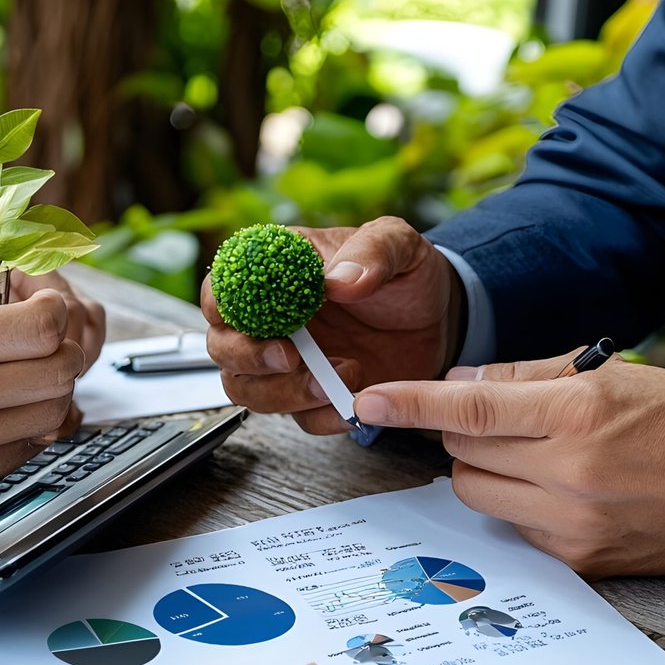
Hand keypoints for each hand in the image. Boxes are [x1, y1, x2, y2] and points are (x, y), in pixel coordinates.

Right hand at [0, 289, 84, 488]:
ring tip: (30, 372)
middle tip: (48, 337)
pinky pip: (25, 449)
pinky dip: (29, 424)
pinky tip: (9, 406)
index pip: (40, 327)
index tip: (47, 304)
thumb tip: (42, 323)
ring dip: (52, 389)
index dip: (55, 309)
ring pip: (52, 415)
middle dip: (63, 348)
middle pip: (58, 373)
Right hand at [201, 217, 462, 434]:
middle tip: (289, 357)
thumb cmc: (407, 275)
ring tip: (330, 381)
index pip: (221, 289)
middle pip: (223, 347)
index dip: (222, 307)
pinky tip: (349, 403)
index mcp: (277, 274)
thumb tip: (339, 280)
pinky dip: (319, 416)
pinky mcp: (313, 396)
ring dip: (282, 393)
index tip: (255, 320)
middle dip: (248, 358)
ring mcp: (290, 363)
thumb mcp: (399, 245)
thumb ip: (372, 252)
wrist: (442, 320)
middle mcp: (272, 320)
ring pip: (249, 390)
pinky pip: (298, 419)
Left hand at [354, 352, 664, 579]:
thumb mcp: (611, 374)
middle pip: (462, 452)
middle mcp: (568, 472)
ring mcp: (570, 522)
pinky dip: (519, 504)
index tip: (369, 399)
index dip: (410, 402)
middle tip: (508, 422)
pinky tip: (561, 491)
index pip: (469, 409)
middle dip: (466, 432)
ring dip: (487, 469)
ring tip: (536, 457)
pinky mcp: (577, 560)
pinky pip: (512, 528)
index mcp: (577, 413)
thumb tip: (458, 384)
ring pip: (476, 493)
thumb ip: (526, 378)